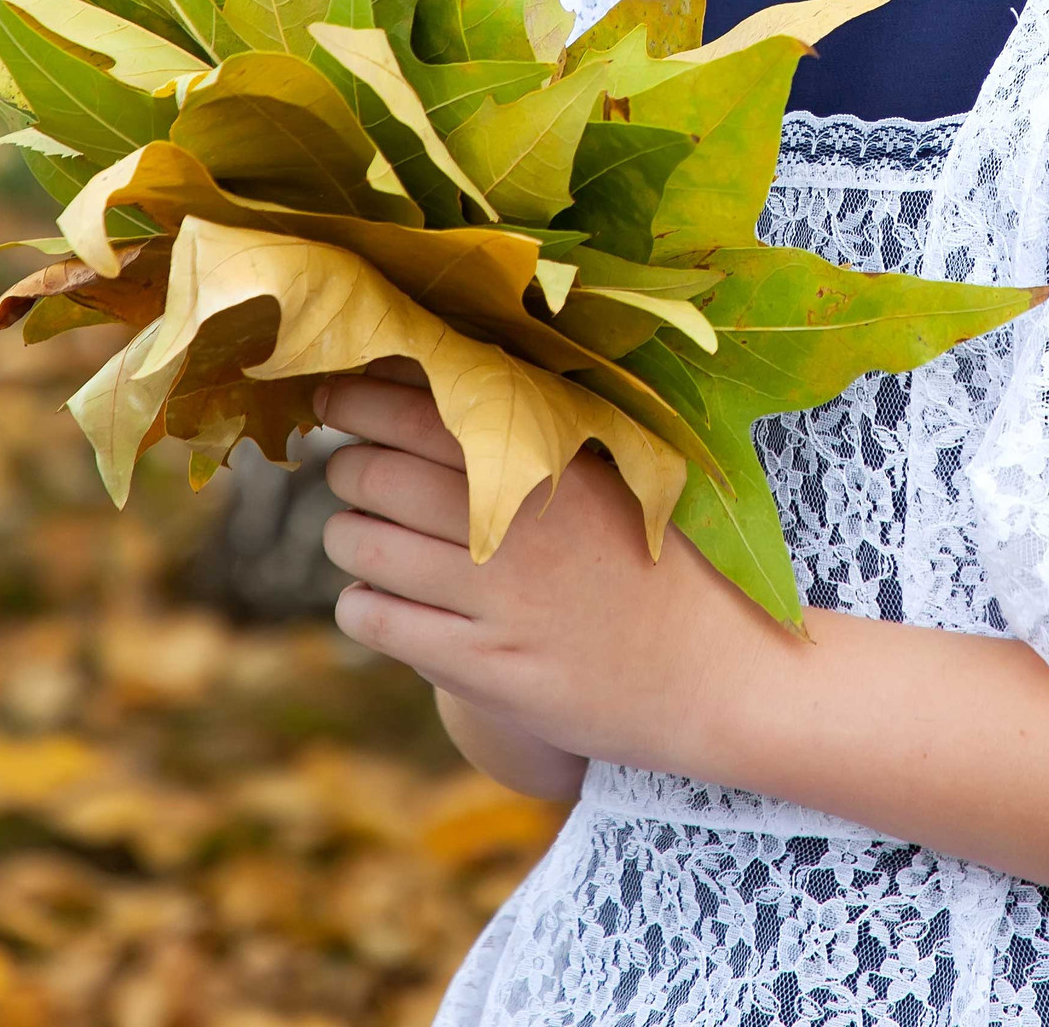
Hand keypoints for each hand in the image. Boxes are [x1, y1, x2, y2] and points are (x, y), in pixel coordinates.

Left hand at [315, 365, 777, 782]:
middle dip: (347, 464)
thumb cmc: (659, 558)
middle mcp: (517, 523)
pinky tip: (373, 599)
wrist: (714, 668)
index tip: (333, 391)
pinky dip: (359, 604)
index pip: (426, 409)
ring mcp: (498, 599)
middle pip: (379, 473)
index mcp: (550, 463)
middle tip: (347, 465)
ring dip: (345, 534)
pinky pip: (380, 622)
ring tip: (357, 534)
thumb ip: (542, 431)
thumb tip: (448, 379)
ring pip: (365, 547)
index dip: (363, 396)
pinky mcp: (485, 668)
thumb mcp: (614, 476)